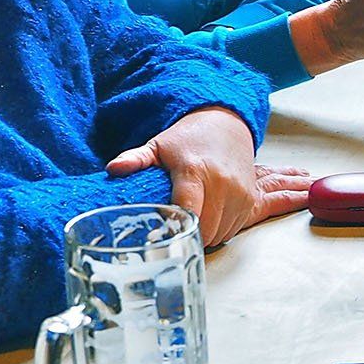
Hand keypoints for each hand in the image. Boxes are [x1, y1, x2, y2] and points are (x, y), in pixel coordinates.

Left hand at [108, 106, 262, 245]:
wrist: (227, 126)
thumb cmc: (189, 139)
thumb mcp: (158, 146)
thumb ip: (135, 159)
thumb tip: (113, 168)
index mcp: (195, 171)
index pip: (188, 211)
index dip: (174, 228)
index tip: (159, 236)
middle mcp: (222, 183)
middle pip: (204, 229)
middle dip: (186, 235)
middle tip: (172, 229)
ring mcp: (239, 193)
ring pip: (219, 234)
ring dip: (204, 234)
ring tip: (191, 219)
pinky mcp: (249, 200)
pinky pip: (232, 229)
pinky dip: (219, 230)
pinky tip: (208, 216)